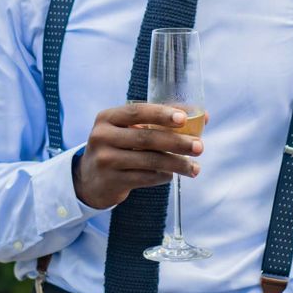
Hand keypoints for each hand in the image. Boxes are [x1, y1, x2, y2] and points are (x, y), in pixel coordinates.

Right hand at [74, 102, 203, 209]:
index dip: (161, 114)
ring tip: (194, 168)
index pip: (137, 112)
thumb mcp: (129, 129)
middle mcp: (102, 136)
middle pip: (147, 138)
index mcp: (108, 117)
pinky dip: (163, 176)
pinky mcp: (111, 181)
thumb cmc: (118, 146)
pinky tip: (172, 175)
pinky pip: (145, 178)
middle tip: (199, 147)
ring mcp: (105, 160)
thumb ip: (160, 120)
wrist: (90, 179)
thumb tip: (203, 117)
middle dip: (177, 142)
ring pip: (149, 161)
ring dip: (176, 164)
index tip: (184, 119)